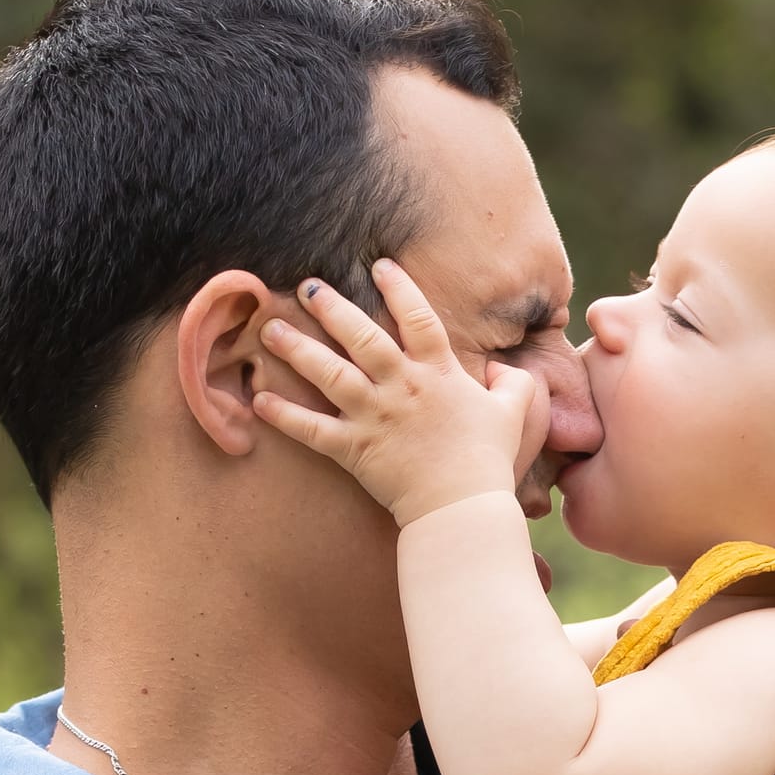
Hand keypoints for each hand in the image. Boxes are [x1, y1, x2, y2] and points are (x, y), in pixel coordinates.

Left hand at [252, 257, 547, 524]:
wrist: (463, 508)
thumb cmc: (489, 462)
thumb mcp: (515, 414)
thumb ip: (513, 383)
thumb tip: (504, 369)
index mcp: (439, 374)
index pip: (418, 318)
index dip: (399, 288)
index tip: (380, 265)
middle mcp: (402, 387)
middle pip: (361, 336)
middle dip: (332, 308)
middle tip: (306, 286)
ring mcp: (375, 417)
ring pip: (329, 374)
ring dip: (297, 349)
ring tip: (271, 329)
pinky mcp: (355, 450)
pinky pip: (312, 429)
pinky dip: (285, 415)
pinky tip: (260, 399)